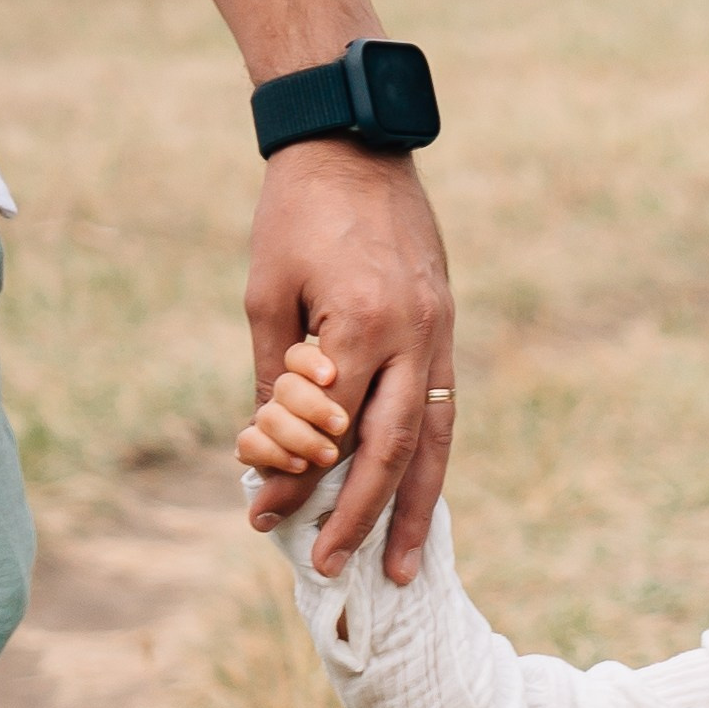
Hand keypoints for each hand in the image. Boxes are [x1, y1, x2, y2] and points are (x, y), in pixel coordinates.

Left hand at [245, 143, 453, 580]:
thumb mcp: (266, 293)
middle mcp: (414, 335)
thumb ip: (276, 374)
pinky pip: (443, 407)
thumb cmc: (296, 213)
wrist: (354, 141)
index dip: (296, 477)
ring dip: (417, 508)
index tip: (262, 515)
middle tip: (331, 566)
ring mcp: (439, 331)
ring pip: (434, 440)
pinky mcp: (445, 325)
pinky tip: (417, 497)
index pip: (330, 428)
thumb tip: (273, 449)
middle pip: (393, 450)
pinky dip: (429, 459)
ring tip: (404, 566)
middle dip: (362, 516)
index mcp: (362, 324)